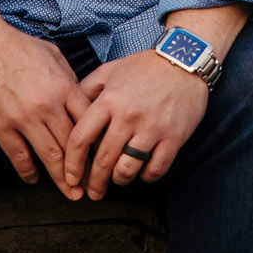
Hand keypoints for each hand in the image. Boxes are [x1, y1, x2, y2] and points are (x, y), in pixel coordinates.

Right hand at [0, 24, 92, 198]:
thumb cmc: (17, 46)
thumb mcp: (54, 56)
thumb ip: (70, 79)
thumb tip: (82, 98)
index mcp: (64, 86)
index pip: (89, 124)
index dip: (99, 144)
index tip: (103, 159)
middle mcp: (47, 105)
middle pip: (72, 145)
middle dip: (84, 170)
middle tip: (92, 186)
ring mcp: (23, 117)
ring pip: (49, 156)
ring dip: (62, 178)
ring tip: (71, 192)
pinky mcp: (1, 126)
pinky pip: (19, 156)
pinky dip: (28, 171)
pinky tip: (33, 178)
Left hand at [65, 49, 209, 197]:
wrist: (184, 60)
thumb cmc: (144, 67)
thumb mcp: (110, 71)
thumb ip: (87, 90)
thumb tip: (68, 111)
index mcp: (109, 100)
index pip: (80, 139)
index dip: (72, 164)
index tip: (71, 177)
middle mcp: (128, 115)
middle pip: (103, 160)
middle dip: (94, 182)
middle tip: (93, 193)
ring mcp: (152, 128)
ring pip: (127, 169)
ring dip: (119, 180)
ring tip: (118, 180)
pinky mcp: (173, 137)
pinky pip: (155, 169)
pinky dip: (146, 176)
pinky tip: (143, 172)